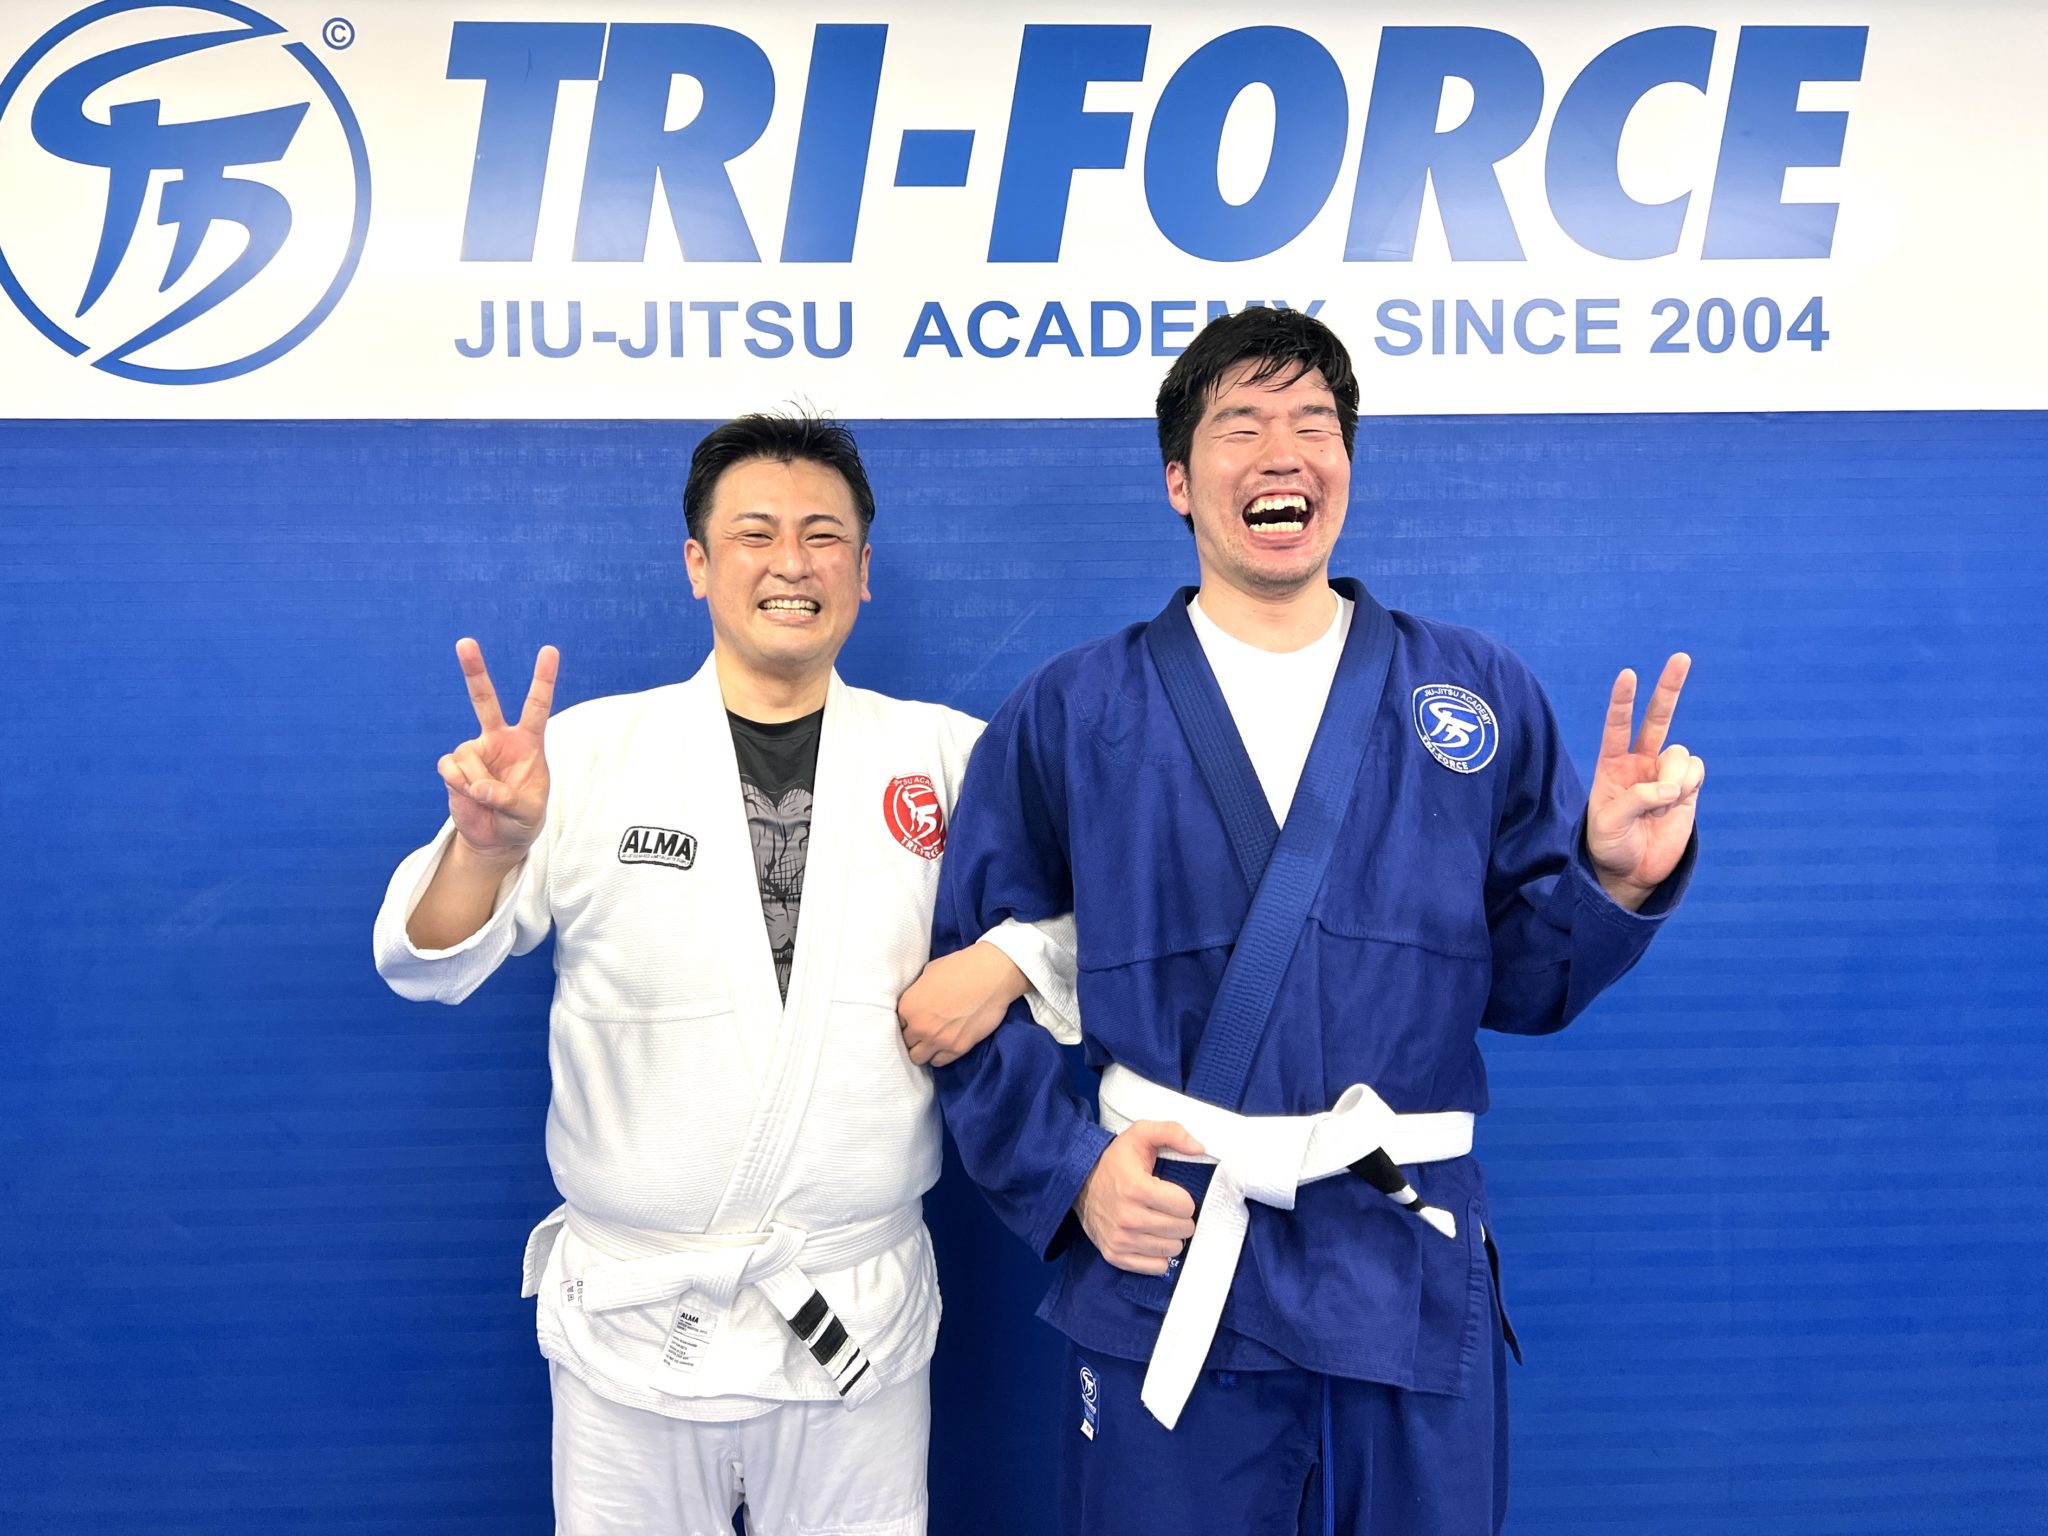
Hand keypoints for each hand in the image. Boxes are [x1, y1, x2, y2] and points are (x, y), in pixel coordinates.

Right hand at [436, 638, 557, 867]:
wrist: (496, 836)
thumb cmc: (522, 819)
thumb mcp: (527, 813)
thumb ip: (509, 799)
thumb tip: (480, 786)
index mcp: (527, 742)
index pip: (537, 706)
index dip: (543, 678)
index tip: (550, 650)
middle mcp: (498, 739)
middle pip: (484, 699)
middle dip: (473, 670)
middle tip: (465, 641)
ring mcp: (473, 749)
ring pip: (468, 758)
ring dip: (476, 783)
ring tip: (487, 797)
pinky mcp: (453, 765)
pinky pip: (450, 770)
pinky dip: (459, 786)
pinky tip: (468, 794)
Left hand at [898, 942, 1029, 1066]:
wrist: (991, 975)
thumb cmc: (960, 967)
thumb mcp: (929, 973)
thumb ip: (918, 992)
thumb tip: (918, 1001)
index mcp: (908, 1006)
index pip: (898, 1024)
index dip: (908, 1022)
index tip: (916, 1020)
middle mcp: (919, 1026)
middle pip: (906, 1044)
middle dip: (914, 1038)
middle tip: (926, 1031)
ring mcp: (938, 1040)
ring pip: (918, 1058)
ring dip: (924, 1050)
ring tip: (934, 1041)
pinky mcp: (958, 1048)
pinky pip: (939, 1062)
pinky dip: (940, 1056)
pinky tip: (945, 1045)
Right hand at [1076, 1120, 1203, 1274]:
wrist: (1078, 1183)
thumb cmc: (1115, 1160)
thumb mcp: (1141, 1134)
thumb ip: (1172, 1132)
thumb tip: (1200, 1148)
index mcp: (1137, 1188)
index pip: (1185, 1206)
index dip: (1183, 1199)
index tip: (1171, 1193)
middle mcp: (1128, 1217)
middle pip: (1181, 1230)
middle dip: (1180, 1218)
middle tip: (1166, 1209)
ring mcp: (1120, 1239)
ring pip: (1172, 1249)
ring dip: (1170, 1236)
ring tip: (1159, 1222)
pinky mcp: (1115, 1255)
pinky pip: (1156, 1267)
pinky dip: (1158, 1255)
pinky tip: (1150, 1239)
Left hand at [1585, 653, 1703, 908]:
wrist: (1630, 871)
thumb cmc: (1609, 845)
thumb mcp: (1609, 824)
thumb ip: (1635, 800)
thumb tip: (1669, 788)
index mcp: (1612, 764)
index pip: (1617, 725)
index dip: (1623, 701)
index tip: (1628, 675)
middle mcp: (1640, 762)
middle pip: (1657, 717)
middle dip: (1669, 687)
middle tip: (1681, 657)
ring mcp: (1666, 773)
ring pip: (1680, 755)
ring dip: (1675, 778)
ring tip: (1662, 805)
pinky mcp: (1688, 787)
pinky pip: (1696, 772)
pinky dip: (1689, 786)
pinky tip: (1677, 804)